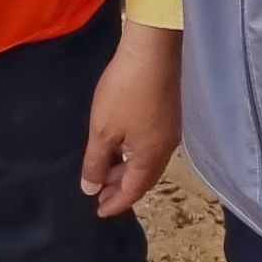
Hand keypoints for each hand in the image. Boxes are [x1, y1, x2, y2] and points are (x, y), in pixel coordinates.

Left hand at [84, 21, 180, 215]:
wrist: (153, 50)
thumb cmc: (125, 91)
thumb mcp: (103, 129)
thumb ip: (96, 162)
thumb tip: (91, 189)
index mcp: (150, 157)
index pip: (133, 191)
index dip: (115, 203)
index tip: (98, 211)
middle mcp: (165, 149)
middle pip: (143, 178)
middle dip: (121, 188)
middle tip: (99, 194)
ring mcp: (170, 130)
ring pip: (147, 161)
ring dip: (127, 170)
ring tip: (106, 171)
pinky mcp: (169, 113)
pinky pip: (151, 146)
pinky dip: (134, 154)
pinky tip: (122, 145)